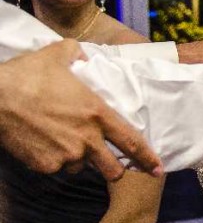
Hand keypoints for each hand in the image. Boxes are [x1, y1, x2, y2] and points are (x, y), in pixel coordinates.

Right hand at [0, 40, 161, 179]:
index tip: (157, 169)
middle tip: (107, 161)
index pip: (131, 141)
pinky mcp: (45, 166)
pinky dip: (54, 161)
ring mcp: (66, 156)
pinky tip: (44, 144)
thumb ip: (77, 54)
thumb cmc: (25, 75)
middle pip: (112, 169)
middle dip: (113, 168)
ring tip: (64, 142)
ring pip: (81, 167)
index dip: (147, 158)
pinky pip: (57, 168)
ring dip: (79, 160)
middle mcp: (87, 139)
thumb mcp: (56, 54)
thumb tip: (83, 55)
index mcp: (97, 114)